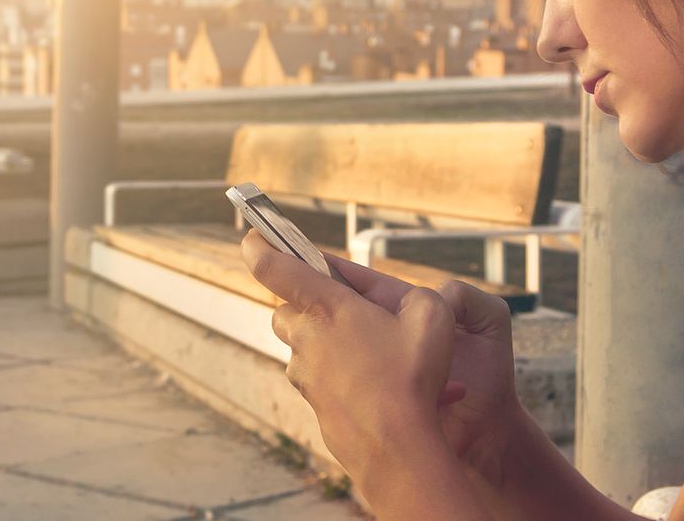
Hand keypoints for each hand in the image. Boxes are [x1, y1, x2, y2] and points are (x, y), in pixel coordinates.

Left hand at [240, 230, 521, 488]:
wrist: (397, 449)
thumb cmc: (413, 378)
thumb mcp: (431, 317)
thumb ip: (417, 297)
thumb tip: (407, 305)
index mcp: (327, 307)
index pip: (275, 267)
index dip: (259, 245)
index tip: (252, 234)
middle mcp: (307, 340)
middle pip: (284, 310)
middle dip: (304, 302)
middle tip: (341, 305)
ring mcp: (307, 376)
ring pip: (301, 347)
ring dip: (323, 342)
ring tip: (370, 350)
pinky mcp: (315, 405)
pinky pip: (319, 380)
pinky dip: (339, 375)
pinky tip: (376, 384)